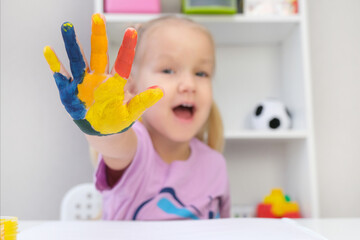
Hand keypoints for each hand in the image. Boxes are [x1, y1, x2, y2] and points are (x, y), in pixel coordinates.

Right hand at [44, 13, 162, 135]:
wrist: (101, 131)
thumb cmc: (117, 119)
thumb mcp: (132, 112)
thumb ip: (143, 101)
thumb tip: (161, 91)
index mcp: (114, 81)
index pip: (122, 62)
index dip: (127, 47)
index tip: (132, 30)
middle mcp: (99, 77)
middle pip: (98, 53)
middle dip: (98, 36)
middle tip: (98, 17)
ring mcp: (83, 83)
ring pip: (78, 60)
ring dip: (73, 45)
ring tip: (68, 27)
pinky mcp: (70, 91)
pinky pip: (63, 76)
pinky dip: (55, 65)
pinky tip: (49, 50)